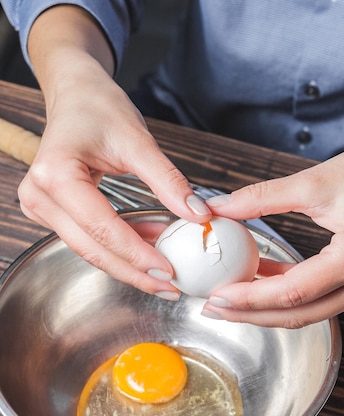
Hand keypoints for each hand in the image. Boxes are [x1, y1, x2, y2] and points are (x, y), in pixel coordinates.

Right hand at [18, 6, 210, 297]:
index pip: (102, 228)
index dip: (138, 255)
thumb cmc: (98, 108)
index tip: (169, 272)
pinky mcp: (54, 213)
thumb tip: (198, 216)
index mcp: (55, 175)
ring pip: (91, 250)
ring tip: (167, 269)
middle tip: (170, 287)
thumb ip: (168, 181)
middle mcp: (40, 197)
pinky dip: (122, 247)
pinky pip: (90, 239)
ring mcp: (42, 207)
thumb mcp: (137, 140)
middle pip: (93, 249)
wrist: (75, 95)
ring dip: (130, 262)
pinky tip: (151, 247)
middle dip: (135, 272)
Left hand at [203, 139, 343, 326]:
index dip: (251, 298)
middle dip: (251, 314)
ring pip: (307, 313)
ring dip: (266, 308)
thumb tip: (218, 208)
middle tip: (212, 307)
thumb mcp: (314, 181)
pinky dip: (286, 296)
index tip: (217, 296)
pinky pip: (318, 301)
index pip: (294, 292)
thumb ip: (262, 198)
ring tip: (227, 299)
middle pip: (298, 314)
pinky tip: (256, 284)